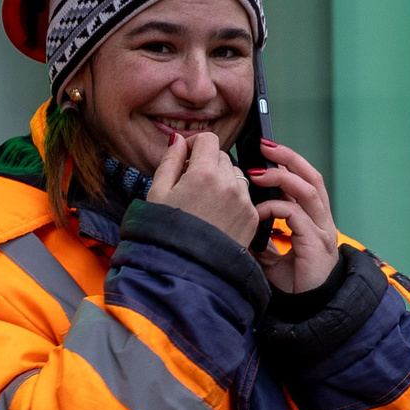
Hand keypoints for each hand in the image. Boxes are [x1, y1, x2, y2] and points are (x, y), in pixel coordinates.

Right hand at [147, 130, 257, 246]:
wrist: (189, 270)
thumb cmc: (167, 235)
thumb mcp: (157, 194)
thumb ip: (170, 161)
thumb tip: (178, 140)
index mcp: (204, 174)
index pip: (208, 139)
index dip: (194, 145)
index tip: (186, 158)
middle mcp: (229, 184)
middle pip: (222, 156)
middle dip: (206, 164)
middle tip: (190, 184)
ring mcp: (243, 201)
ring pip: (235, 174)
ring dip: (221, 180)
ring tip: (204, 202)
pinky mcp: (251, 217)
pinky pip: (244, 195)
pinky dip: (231, 199)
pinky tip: (215, 215)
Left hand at [249, 140, 342, 293]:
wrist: (309, 309)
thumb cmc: (294, 283)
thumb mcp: (271, 254)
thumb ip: (261, 235)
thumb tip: (239, 220)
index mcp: (312, 219)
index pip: (304, 180)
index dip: (287, 163)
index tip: (264, 150)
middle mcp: (320, 220)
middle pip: (311, 176)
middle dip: (288, 157)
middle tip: (264, 145)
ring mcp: (321, 230)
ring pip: (308, 189)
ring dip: (281, 176)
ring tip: (256, 173)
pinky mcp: (316, 243)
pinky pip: (296, 215)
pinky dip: (275, 208)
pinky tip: (258, 211)